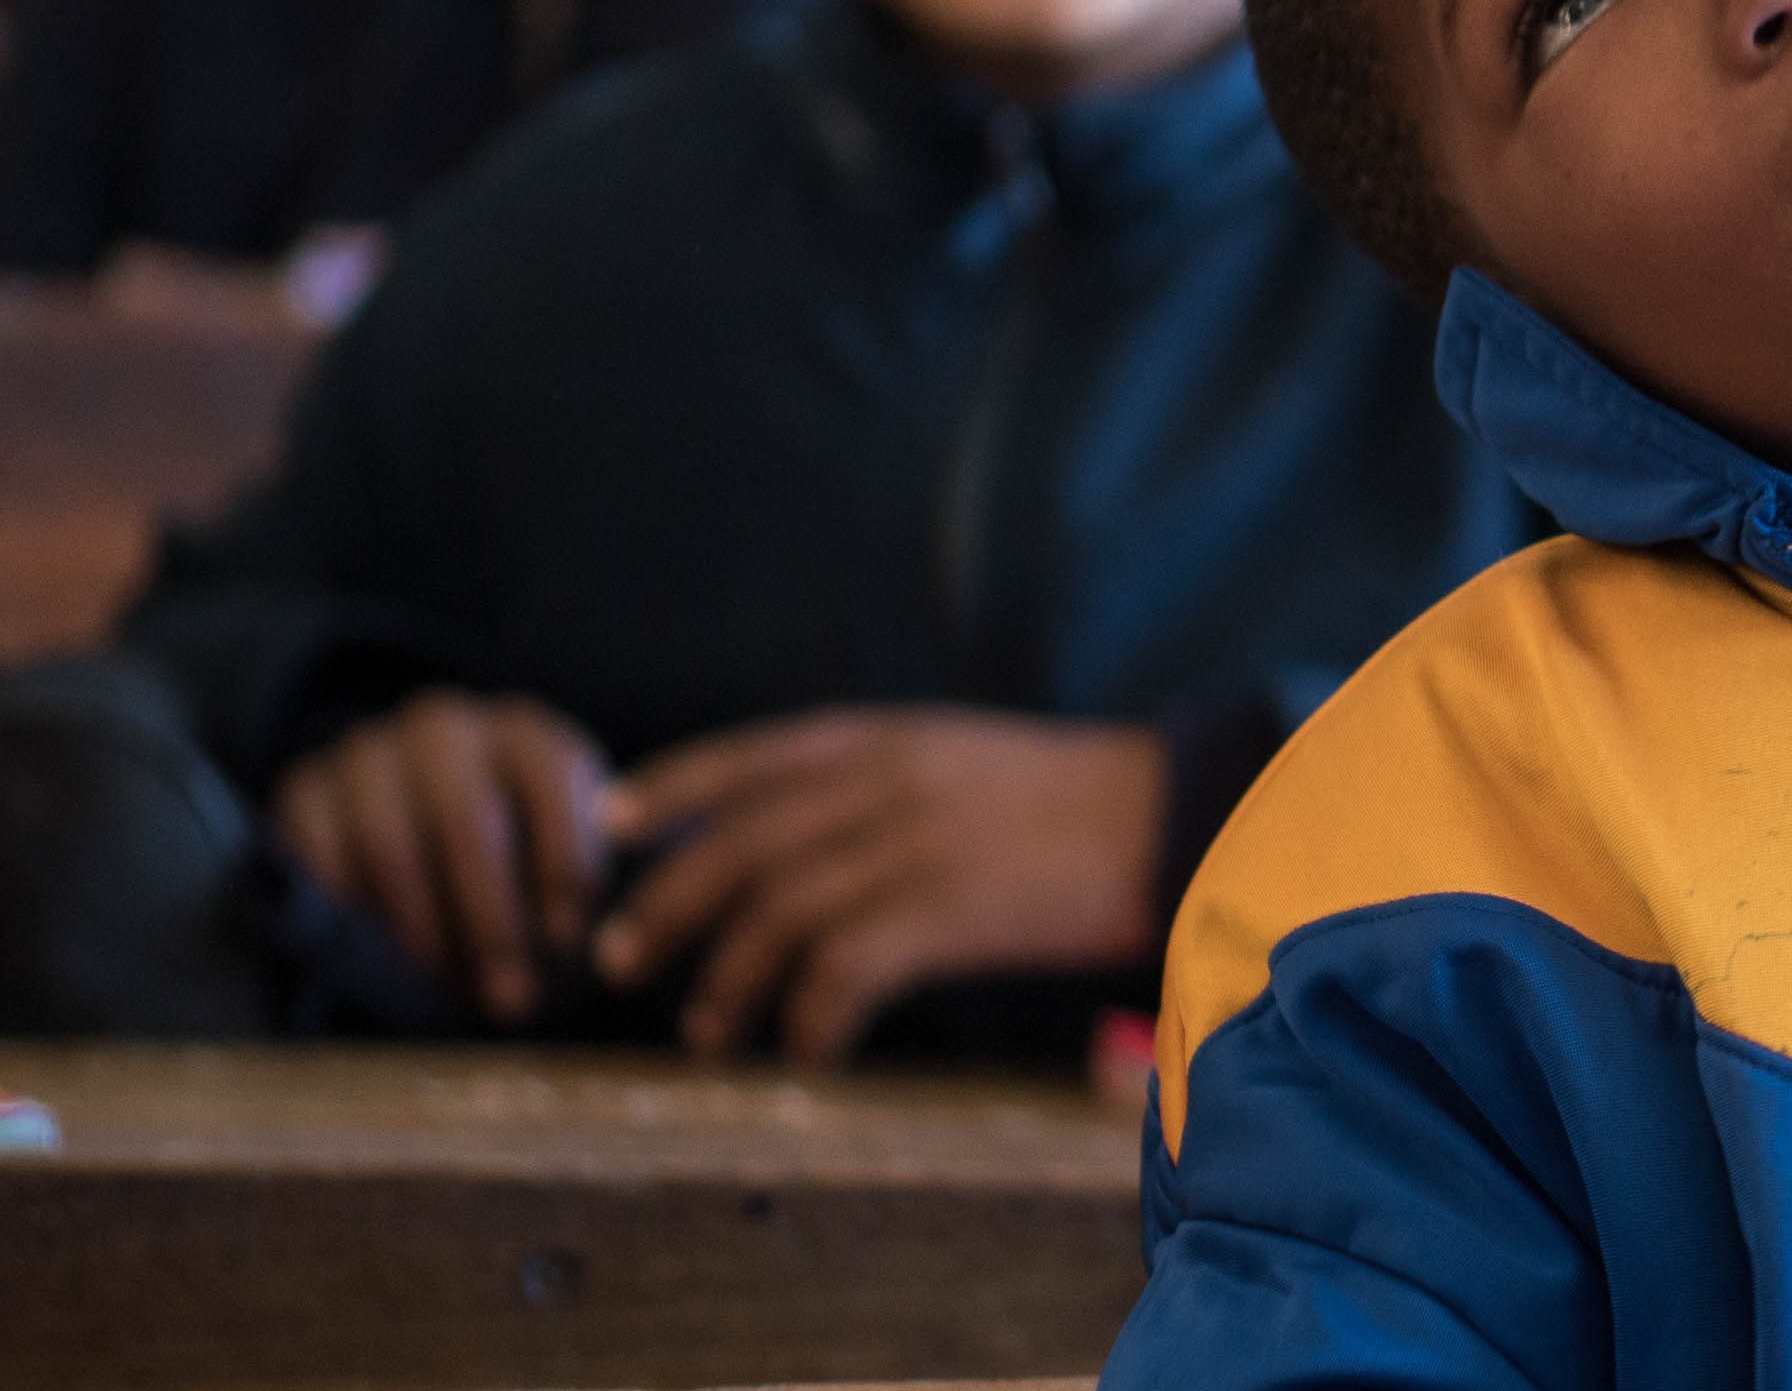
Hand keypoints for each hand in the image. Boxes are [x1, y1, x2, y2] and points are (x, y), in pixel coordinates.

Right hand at [272, 689, 608, 1024]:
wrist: (418, 838)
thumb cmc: (518, 863)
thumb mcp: (563, 862)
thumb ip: (579, 886)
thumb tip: (586, 941)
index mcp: (524, 734)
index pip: (551, 781)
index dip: (562, 864)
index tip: (568, 941)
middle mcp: (446, 728)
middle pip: (466, 821)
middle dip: (492, 921)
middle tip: (514, 999)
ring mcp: (367, 754)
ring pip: (388, 845)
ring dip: (423, 933)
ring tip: (450, 994)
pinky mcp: (306, 791)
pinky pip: (321, 860)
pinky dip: (353, 923)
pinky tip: (384, 969)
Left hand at [594, 708, 1164, 1066]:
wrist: (1182, 812)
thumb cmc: (1082, 802)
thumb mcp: (971, 761)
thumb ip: (888, 784)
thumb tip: (813, 838)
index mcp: (890, 739)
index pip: (751, 756)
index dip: (670, 788)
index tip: (609, 826)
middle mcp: (887, 782)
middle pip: (742, 844)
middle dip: (668, 904)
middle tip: (620, 961)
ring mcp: (917, 844)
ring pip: (780, 913)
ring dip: (730, 980)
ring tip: (709, 1030)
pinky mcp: (951, 910)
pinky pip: (847, 970)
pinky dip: (812, 1018)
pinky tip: (810, 1053)